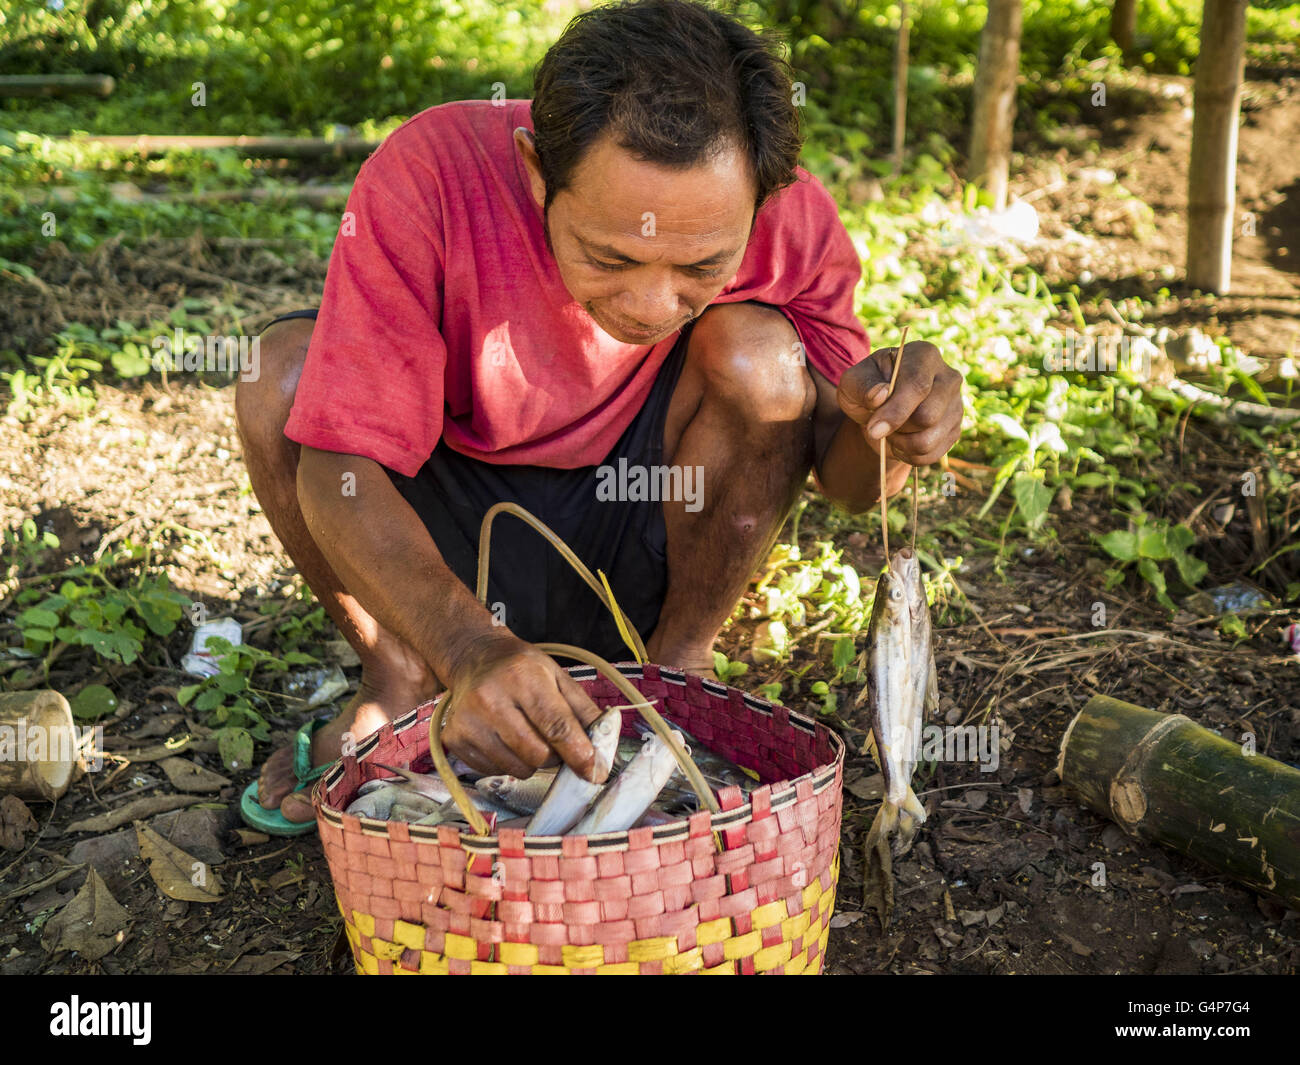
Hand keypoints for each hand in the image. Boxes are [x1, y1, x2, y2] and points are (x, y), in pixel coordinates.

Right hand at [441, 634, 606, 781]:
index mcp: (523, 677)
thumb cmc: (522, 670)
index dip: (579, 753)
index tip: (595, 772)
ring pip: (518, 768)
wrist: (475, 660)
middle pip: (538, 754)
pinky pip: (495, 771)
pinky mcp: (455, 740)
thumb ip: (584, 712)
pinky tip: (504, 738)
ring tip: (527, 735)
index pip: (556, 725)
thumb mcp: (558, 678)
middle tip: (553, 741)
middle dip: (555, 757)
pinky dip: (508, 763)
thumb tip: (603, 752)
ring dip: (532, 762)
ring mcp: (469, 721)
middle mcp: (490, 699)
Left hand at [836, 341, 963, 465]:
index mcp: (924, 356)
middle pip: (928, 416)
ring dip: (901, 444)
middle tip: (878, 424)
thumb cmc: (867, 388)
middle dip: (897, 428)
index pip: (918, 386)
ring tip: (890, 431)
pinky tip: (901, 441)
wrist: (880, 407)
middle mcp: (948, 378)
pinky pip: (932, 455)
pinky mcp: (955, 430)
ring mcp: (956, 405)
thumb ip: (862, 386)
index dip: (896, 411)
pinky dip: (909, 455)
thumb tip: (880, 395)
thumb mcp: (853, 382)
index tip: (874, 429)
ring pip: (929, 440)